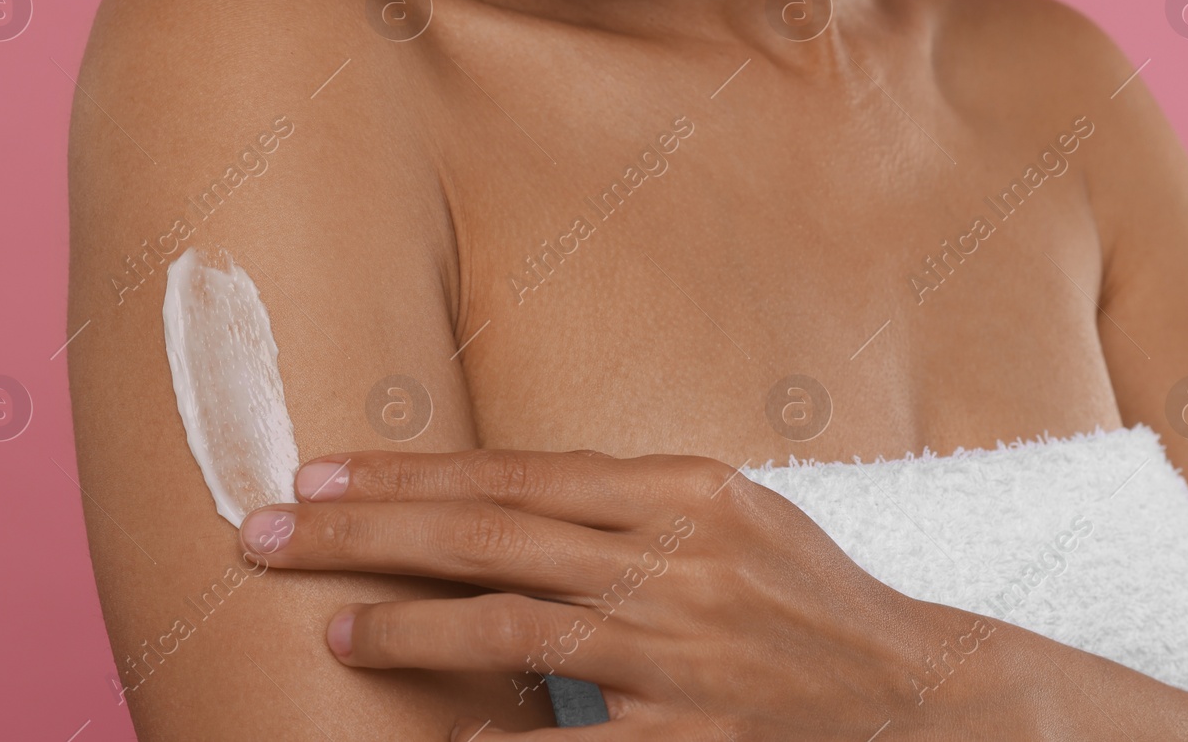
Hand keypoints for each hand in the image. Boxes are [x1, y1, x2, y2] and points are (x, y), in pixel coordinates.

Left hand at [239, 449, 1035, 738]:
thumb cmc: (809, 597)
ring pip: (512, 627)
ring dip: (408, 629)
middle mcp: (679, 562)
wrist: (918, 698)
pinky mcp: (693, 740)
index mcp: (688, 490)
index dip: (409, 473)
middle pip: (491, 534)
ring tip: (332, 629)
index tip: (321, 472)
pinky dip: (495, 740)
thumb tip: (498, 498)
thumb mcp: (735, 514)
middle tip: (269, 529)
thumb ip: (625, 503)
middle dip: (368, 532)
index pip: (517, 472)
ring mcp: (684, 654)